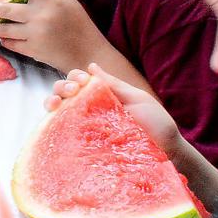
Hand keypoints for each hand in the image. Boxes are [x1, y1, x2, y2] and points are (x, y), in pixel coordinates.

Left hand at [0, 0, 107, 70]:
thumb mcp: (70, 1)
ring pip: (6, 29)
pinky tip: (1, 38)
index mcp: (52, 1)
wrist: (88, 53)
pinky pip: (13, 44)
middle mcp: (41, 16)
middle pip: (7, 8)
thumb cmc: (81, 25)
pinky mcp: (33, 50)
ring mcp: (35, 34)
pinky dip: (6, 41)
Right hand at [47, 65, 187, 163]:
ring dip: (51, 100)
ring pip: (57, 111)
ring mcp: (84, 128)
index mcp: (101, 96)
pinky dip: (50, 125)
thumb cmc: (156, 124)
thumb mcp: (137, 98)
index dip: (75, 77)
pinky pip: (60, 134)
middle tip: (73, 90)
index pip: (78, 81)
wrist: (167, 152)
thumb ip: (114, 84)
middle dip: (62, 86)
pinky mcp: (83, 146)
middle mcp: (88, 110)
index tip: (84, 81)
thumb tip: (91, 66)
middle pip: (63, 93)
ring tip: (57, 103)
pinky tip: (52, 119)